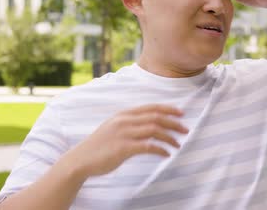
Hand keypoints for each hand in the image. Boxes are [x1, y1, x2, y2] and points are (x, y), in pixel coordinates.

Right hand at [65, 104, 188, 177]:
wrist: (81, 159)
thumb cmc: (99, 146)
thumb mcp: (114, 128)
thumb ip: (129, 123)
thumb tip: (149, 125)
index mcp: (124, 114)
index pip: (151, 107)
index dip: (168, 109)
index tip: (181, 113)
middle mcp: (125, 120)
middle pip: (156, 117)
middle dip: (174, 122)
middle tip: (186, 129)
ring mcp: (124, 133)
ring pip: (155, 130)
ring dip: (170, 137)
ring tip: (178, 144)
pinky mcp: (124, 148)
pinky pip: (148, 146)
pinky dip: (160, 150)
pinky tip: (166, 154)